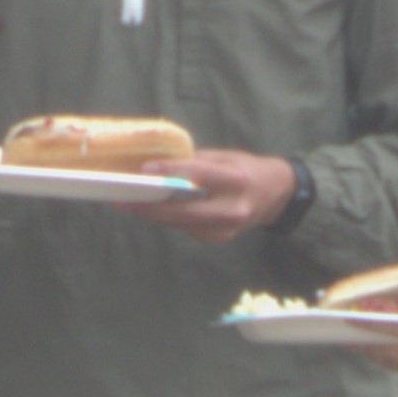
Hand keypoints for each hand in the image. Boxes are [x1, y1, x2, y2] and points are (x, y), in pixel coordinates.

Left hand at [137, 144, 300, 242]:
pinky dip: (168, 218)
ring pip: (180, 223)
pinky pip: (186, 228)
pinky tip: (151, 210)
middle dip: (150, 205)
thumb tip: (157, 163)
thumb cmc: (245, 169)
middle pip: (183, 210)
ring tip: (127, 203)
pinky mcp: (218, 239)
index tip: (143, 171)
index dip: (170, 172)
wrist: (275, 196)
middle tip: (122, 199)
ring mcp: (225, 228)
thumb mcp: (225, 157)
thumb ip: (194, 162)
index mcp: (236, 180)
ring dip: (152, 214)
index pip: (198, 175)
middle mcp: (232, 208)